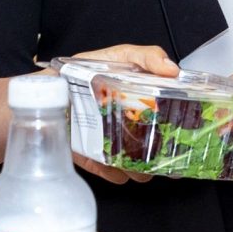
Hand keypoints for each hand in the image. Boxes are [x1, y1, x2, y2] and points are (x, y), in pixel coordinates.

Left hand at [47, 44, 179, 184]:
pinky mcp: (93, 157)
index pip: (170, 116)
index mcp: (142, 101)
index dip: (182, 125)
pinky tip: (118, 172)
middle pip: (156, 145)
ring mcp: (112, 143)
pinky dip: (115, 174)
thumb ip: (146, 57)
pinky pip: (109, 172)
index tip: (190, 132)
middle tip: (168, 158)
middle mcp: (131, 124)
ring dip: (142, 169)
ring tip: (142, 169)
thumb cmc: (79, 72)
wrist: (41, 91)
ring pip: (136, 164)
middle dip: (164, 155)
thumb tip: (173, 70)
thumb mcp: (117, 56)